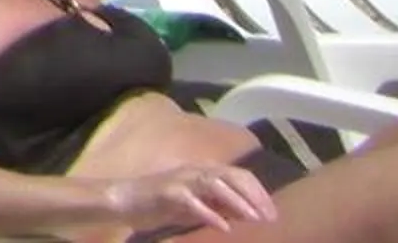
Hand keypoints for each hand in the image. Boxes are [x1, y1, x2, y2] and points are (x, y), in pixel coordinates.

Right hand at [114, 159, 277, 230]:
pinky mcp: (167, 193)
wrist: (125, 201)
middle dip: (254, 196)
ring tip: (253, 219)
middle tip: (269, 217)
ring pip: (214, 184)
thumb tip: (247, 212)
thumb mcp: (196, 205)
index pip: (238, 174)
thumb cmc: (161, 204)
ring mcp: (180, 180)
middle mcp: (194, 171)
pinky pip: (192, 202)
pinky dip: (210, 214)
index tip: (273, 213)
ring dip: (237, 201)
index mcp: (203, 172)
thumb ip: (219, 206)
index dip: (258, 192)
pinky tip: (224, 227)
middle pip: (231, 175)